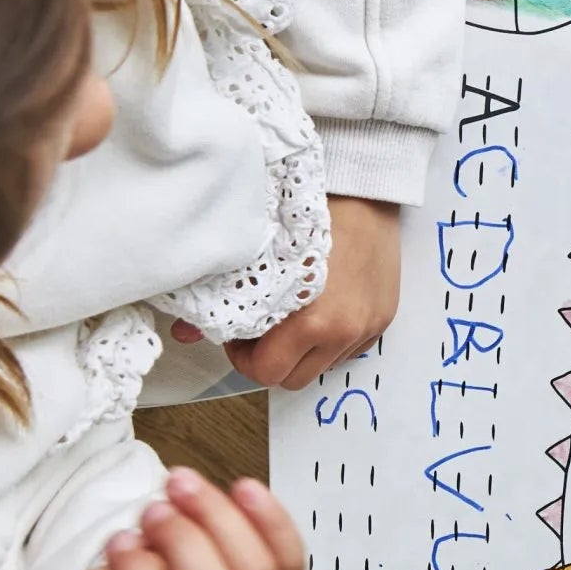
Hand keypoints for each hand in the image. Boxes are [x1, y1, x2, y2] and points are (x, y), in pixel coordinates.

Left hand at [174, 195, 403, 390]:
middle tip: (261, 329)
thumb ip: (224, 301)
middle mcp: (345, 331)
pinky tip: (322, 309)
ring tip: (294, 316)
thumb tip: (186, 333)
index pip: (267, 372)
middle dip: (273, 359)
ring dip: (303, 351)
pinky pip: (348, 350)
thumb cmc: (313, 214)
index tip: (239, 335)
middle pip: (294, 379)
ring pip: (322, 366)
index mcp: (315, 321)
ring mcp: (367, 327)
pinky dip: (330, 339)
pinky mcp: (383, 318)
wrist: (365, 190)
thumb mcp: (260, 255)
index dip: (245, 358)